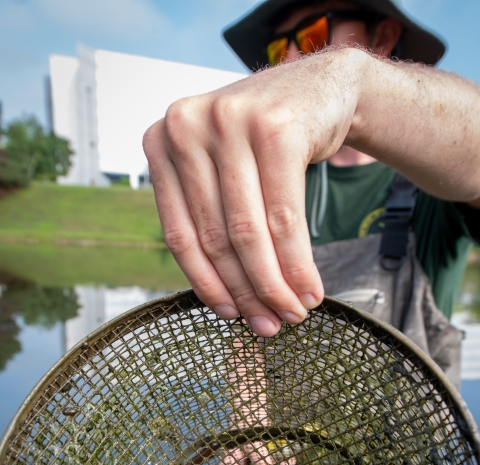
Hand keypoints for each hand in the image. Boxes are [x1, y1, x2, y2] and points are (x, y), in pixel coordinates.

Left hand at [143, 48, 364, 335]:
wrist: (322, 90)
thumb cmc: (266, 143)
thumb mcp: (221, 169)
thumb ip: (207, 216)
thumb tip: (223, 300)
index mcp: (162, 142)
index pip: (180, 235)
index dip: (207, 286)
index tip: (232, 317)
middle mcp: (186, 126)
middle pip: (215, 238)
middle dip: (246, 292)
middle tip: (270, 325)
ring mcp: (229, 122)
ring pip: (249, 233)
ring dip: (274, 286)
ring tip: (293, 314)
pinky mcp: (275, 129)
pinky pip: (285, 219)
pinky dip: (298, 265)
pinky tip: (311, 291)